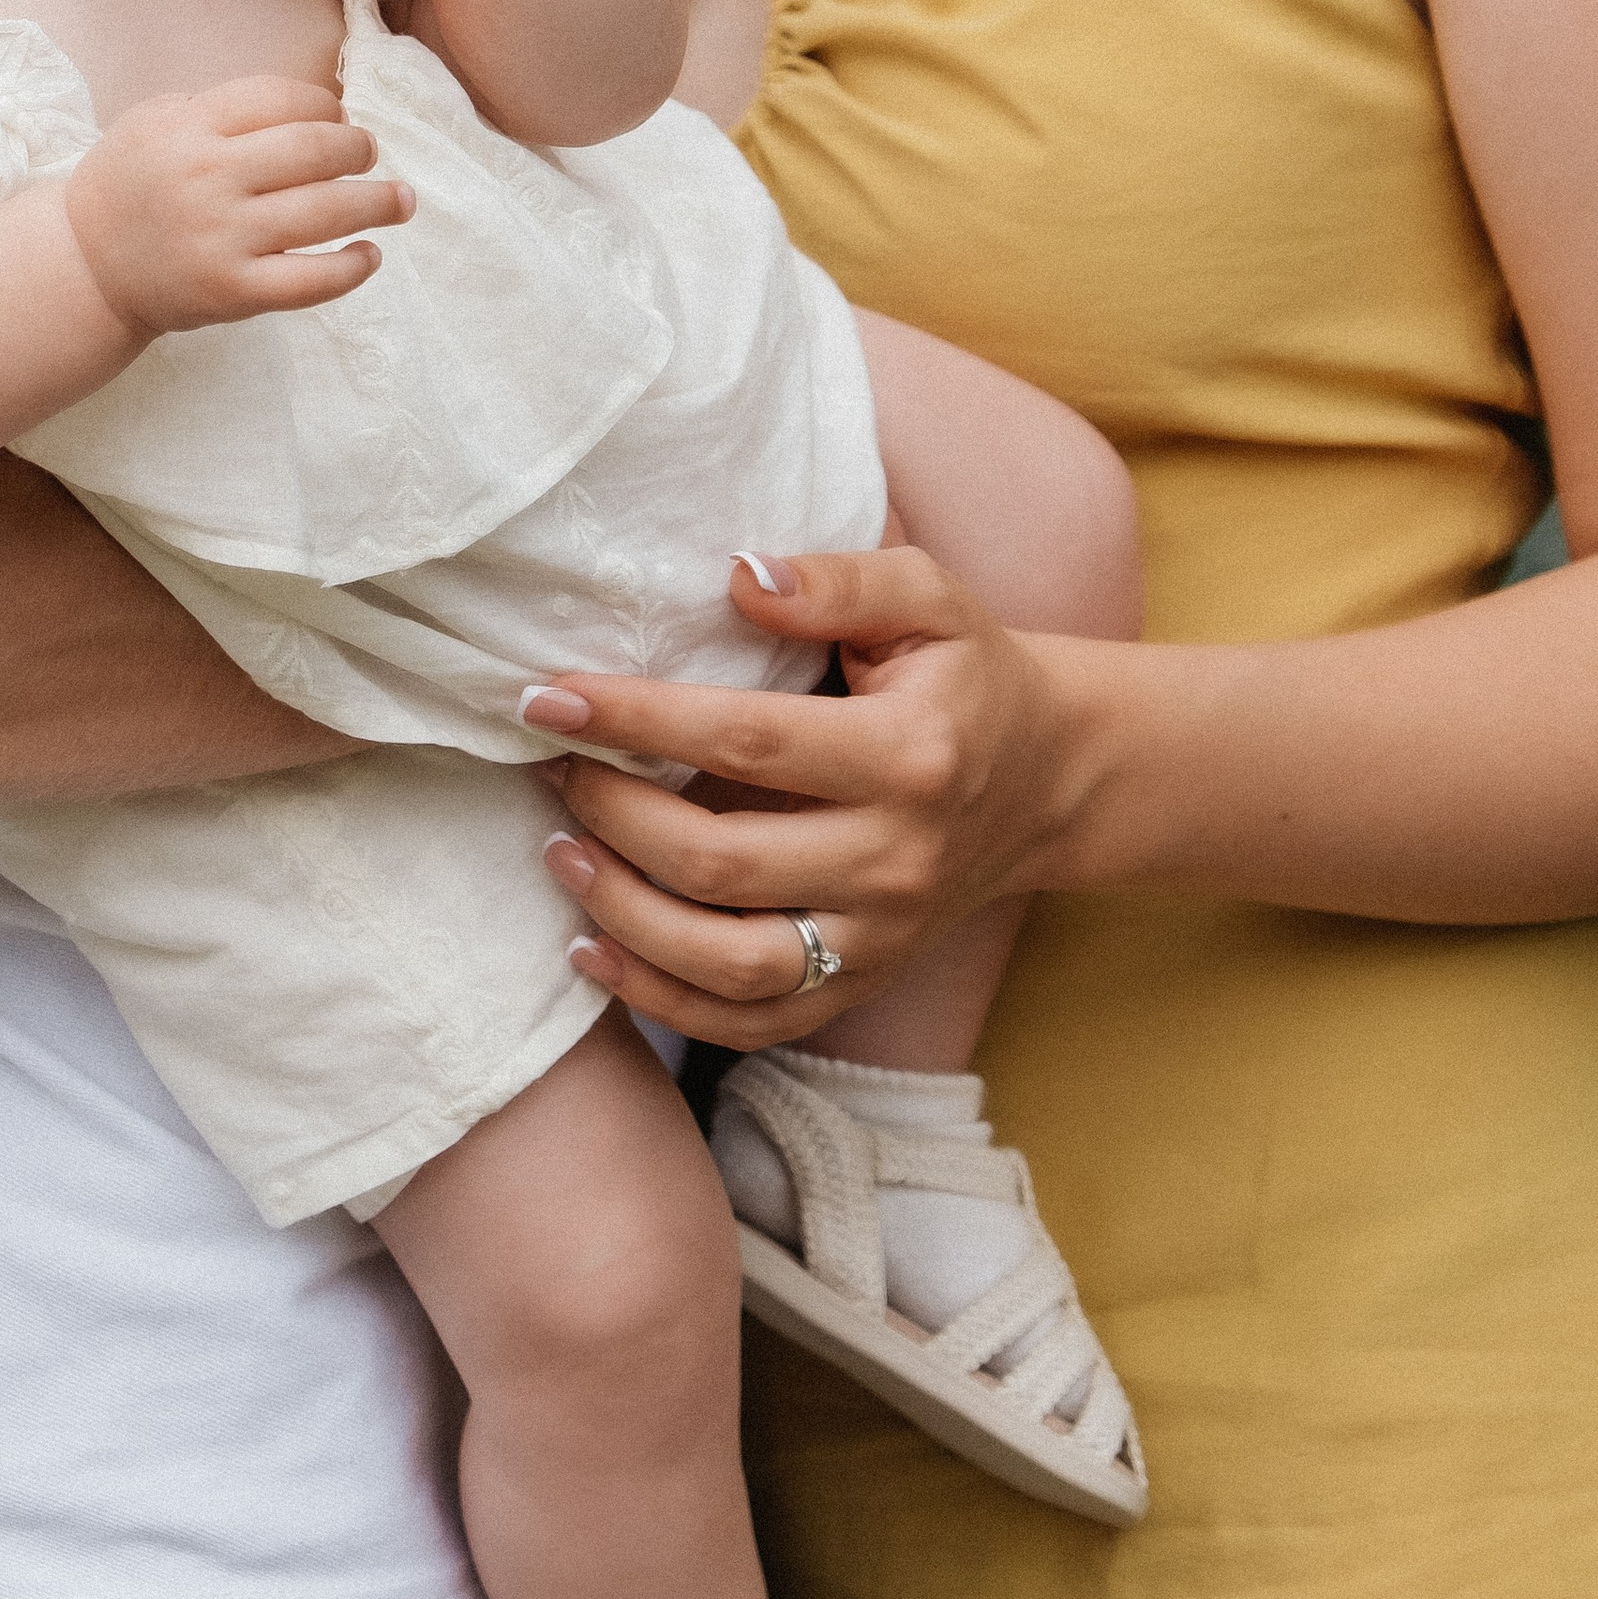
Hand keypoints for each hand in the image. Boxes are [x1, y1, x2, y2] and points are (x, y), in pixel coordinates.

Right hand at [64, 75, 412, 334]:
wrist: (85, 264)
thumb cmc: (131, 184)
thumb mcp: (157, 120)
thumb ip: (224, 107)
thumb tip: (318, 109)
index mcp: (190, 127)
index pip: (283, 99)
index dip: (325, 106)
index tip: (338, 118)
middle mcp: (209, 178)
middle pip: (315, 150)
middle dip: (358, 148)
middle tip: (369, 153)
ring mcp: (223, 238)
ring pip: (325, 213)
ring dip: (377, 202)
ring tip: (401, 201)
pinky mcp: (234, 292)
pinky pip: (310, 281)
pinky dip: (351, 268)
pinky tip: (369, 255)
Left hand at [527, 550, 1091, 1046]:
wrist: (1048, 780)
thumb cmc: (966, 676)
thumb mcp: (927, 599)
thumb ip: (839, 581)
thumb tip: (741, 576)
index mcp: (910, 755)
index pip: (747, 740)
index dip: (636, 719)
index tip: (550, 697)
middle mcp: (896, 860)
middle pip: (722, 862)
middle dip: (612, 814)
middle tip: (551, 766)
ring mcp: (879, 938)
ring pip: (729, 963)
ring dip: (623, 914)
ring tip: (559, 850)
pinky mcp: (861, 984)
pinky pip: (750, 1021)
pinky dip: (661, 1000)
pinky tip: (593, 949)